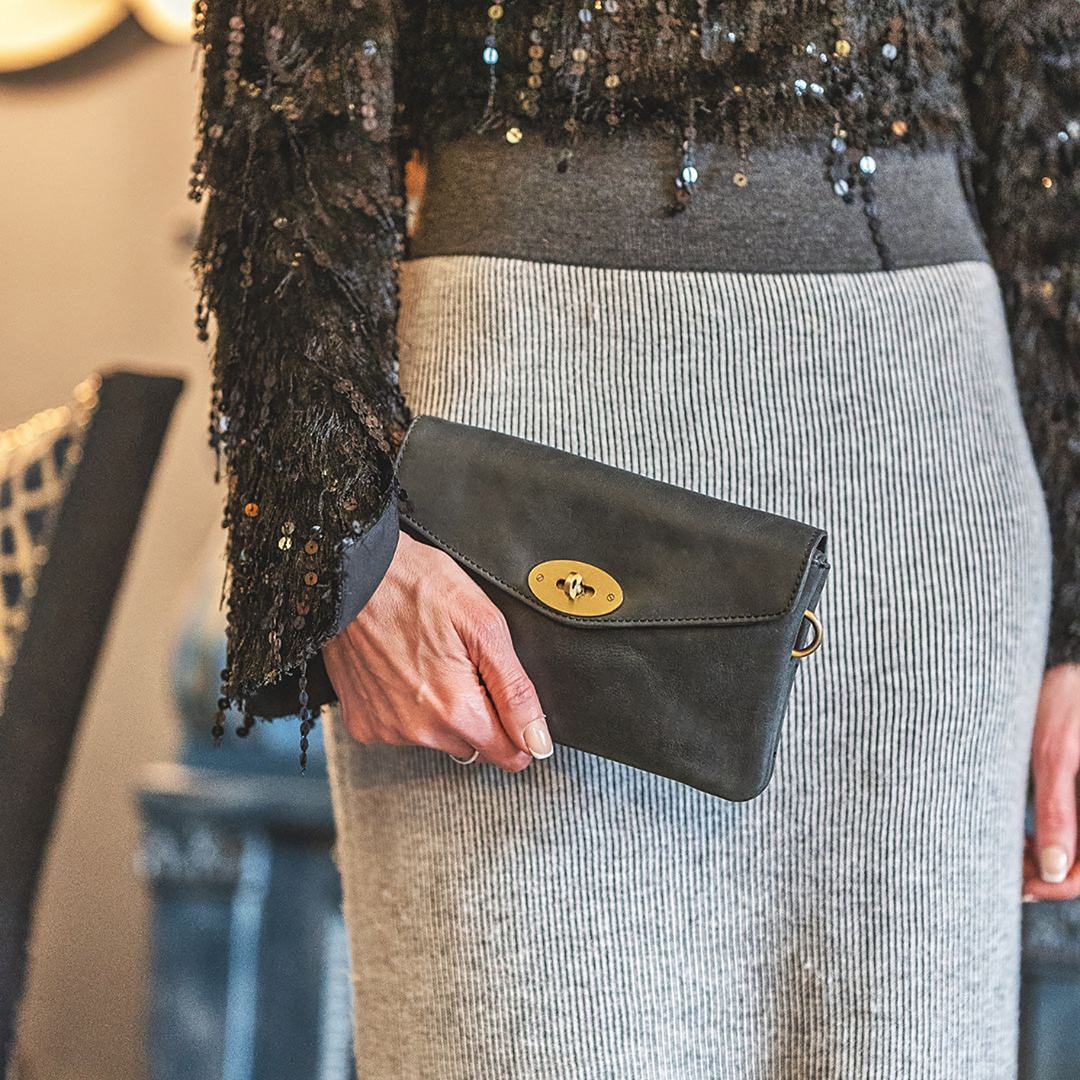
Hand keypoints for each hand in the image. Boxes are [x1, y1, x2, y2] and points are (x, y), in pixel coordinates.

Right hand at [322, 529, 551, 770]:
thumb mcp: (484, 626)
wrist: (350, 574)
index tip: (504, 698)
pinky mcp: (362, 723)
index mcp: (455, 709)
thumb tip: (537, 741)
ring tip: (427, 660)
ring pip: (436, 738)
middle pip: (472, 746)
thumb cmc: (415, 586)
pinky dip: (407, 707)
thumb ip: (516, 691)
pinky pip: (401, 729)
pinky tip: (402, 670)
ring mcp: (386, 729)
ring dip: (441, 711)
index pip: (508, 755)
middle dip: (478, 714)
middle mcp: (418, 730)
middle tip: (462, 664)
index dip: (517, 728)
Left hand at [1023, 662, 1079, 901]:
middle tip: (1004, 866)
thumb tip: (1053, 870)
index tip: (1016, 883)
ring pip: (1078, 856)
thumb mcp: (1055, 753)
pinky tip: (1024, 834)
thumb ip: (1058, 810)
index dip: (1054, 887)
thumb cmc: (1066, 701)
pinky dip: (1051, 843)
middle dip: (1045, 876)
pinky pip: (1075, 835)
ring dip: (1046, 861)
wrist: (1072, 675)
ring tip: (1012, 847)